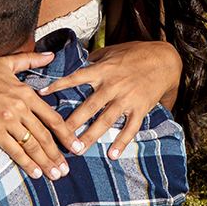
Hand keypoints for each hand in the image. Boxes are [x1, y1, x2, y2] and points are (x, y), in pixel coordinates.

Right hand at [0, 52, 78, 180]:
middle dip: (58, 154)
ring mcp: (7, 120)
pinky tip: (36, 173)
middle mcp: (19, 107)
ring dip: (46, 162)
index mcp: (25, 92)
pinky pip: (14, 150)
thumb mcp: (4, 63)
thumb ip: (30, 60)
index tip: (76, 146)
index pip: (52, 117)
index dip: (66, 134)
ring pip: (32, 145)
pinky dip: (27, 163)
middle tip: (68, 169)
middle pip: (45, 135)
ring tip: (56, 175)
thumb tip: (51, 55)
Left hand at [37, 41, 180, 160]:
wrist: (164, 59)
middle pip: (89, 106)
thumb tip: (80, 62)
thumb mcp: (112, 51)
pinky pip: (130, 127)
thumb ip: (95, 59)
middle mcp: (112, 85)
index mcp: (103, 70)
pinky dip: (122, 142)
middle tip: (58, 136)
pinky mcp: (140, 108)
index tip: (42, 94)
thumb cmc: (136, 53)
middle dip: (72, 122)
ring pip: (106, 120)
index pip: (76, 77)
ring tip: (79, 149)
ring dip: (92, 135)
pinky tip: (113, 154)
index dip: (58, 85)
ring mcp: (126, 98)